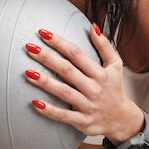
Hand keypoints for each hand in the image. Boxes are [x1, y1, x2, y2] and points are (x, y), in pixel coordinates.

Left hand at [24, 23, 142, 140]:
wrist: (121, 120)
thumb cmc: (114, 89)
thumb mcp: (115, 65)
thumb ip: (104, 46)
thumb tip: (92, 27)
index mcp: (100, 73)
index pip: (76, 54)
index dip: (59, 42)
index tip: (44, 33)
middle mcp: (93, 88)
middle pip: (67, 70)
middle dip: (47, 58)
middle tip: (30, 47)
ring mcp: (87, 105)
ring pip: (63, 92)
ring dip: (45, 82)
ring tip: (27, 72)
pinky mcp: (82, 121)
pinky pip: (64, 115)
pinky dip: (49, 110)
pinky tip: (35, 103)